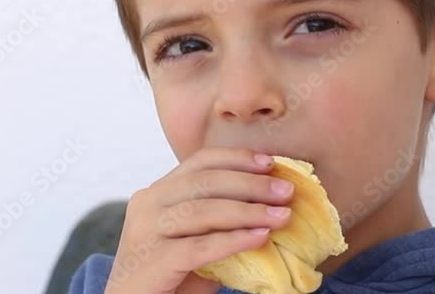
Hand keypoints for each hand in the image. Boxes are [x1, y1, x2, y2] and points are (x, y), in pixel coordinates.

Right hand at [104, 147, 294, 293]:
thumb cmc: (169, 276)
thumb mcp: (194, 239)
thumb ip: (219, 223)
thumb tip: (271, 208)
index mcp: (157, 192)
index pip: (198, 162)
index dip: (236, 158)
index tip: (270, 163)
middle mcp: (148, 203)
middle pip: (205, 182)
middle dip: (250, 184)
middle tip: (286, 191)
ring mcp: (147, 230)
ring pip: (203, 210)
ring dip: (248, 210)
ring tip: (282, 216)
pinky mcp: (153, 259)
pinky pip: (200, 245)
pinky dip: (234, 239)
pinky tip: (260, 237)